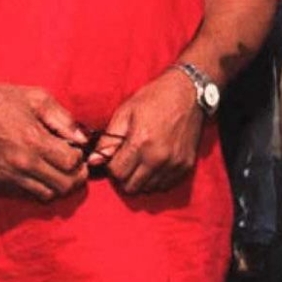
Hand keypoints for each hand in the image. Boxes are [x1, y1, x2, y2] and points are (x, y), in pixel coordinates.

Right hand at [0, 80, 88, 201]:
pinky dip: (38, 186)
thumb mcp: (39, 98)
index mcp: (35, 141)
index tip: (78, 151)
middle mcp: (23, 163)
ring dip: (57, 184)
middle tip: (75, 166)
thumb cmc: (3, 100)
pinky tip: (38, 171)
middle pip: (63, 185)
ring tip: (57, 169)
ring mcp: (8, 176)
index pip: (72, 164)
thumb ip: (65, 119)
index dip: (80, 159)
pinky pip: (26, 193)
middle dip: (75, 176)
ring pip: (46, 195)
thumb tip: (83, 139)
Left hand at [106, 69, 204, 193]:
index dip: (111, 166)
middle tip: (127, 159)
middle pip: (131, 186)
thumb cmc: (154, 98)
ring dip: (141, 179)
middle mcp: (158, 158)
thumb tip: (93, 162)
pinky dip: (156, 179)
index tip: (116, 155)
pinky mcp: (186, 166)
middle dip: (124, 175)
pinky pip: (164, 186)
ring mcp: (174, 164)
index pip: (117, 173)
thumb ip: (108, 140)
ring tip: (142, 160)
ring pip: (148, 189)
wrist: (189, 92)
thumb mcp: (125, 112)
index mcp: (141, 142)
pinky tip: (155, 163)